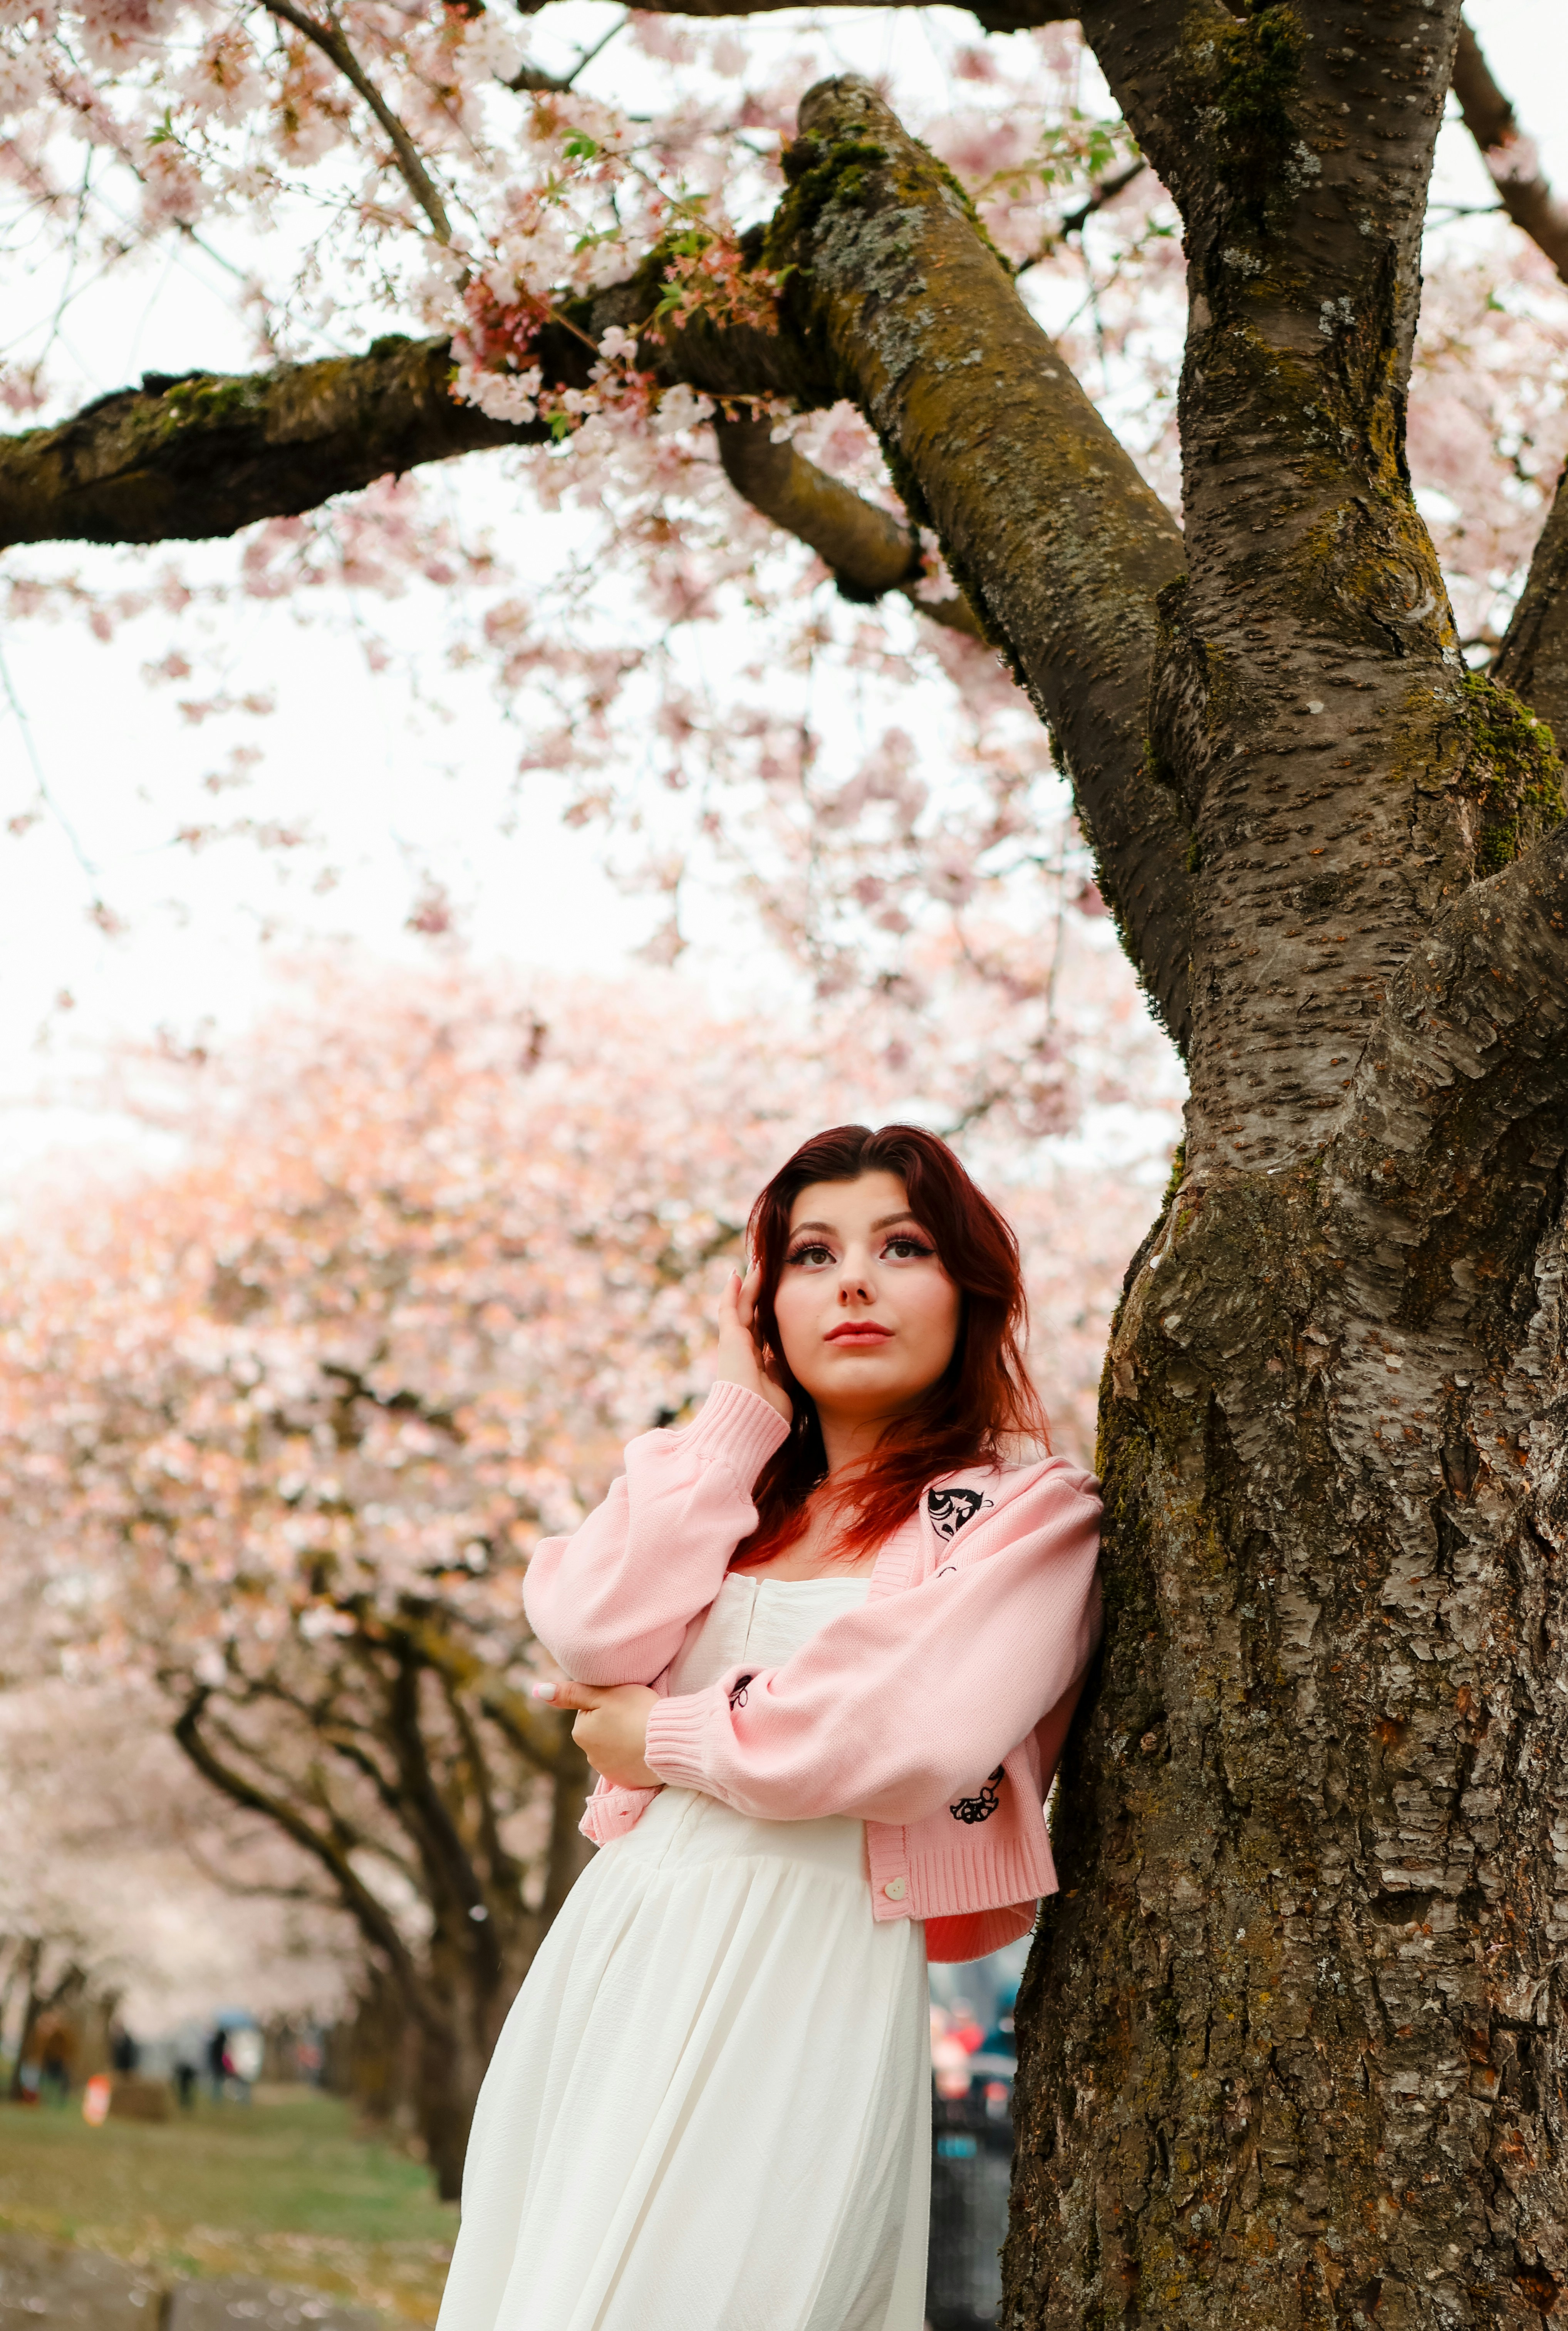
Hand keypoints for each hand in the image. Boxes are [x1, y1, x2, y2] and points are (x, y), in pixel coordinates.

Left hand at [533, 1678, 659, 1787]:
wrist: (667, 1742)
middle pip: (601, 1731)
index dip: (608, 1703)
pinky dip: (634, 1757)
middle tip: (636, 1716)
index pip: (590, 1711)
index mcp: (581, 1732)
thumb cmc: (637, 1711)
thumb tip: (537, 1691)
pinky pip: (627, 1765)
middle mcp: (590, 1756)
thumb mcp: (604, 1693)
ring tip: (643, 1732)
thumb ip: (571, 1692)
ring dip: (624, 1741)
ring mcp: (609, 1772)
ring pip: (614, 1749)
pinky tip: (646, 1749)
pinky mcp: (627, 1782)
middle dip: (614, 1724)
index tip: (624, 1703)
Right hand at [715, 1266, 792, 1424]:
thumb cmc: (768, 1417)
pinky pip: (730, 1310)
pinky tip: (737, 1274)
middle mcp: (744, 1352)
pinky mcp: (729, 1340)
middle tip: (765, 1272)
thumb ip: (779, 1372)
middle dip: (759, 1294)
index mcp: (756, 1365)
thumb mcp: (781, 1391)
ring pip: (744, 1308)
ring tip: (756, 1264)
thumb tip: (780, 1357)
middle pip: (753, 1316)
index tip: (776, 1299)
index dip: (769, 1315)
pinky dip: (733, 1292)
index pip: (763, 1333)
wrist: (749, 1424)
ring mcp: (735, 1345)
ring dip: (750, 1286)